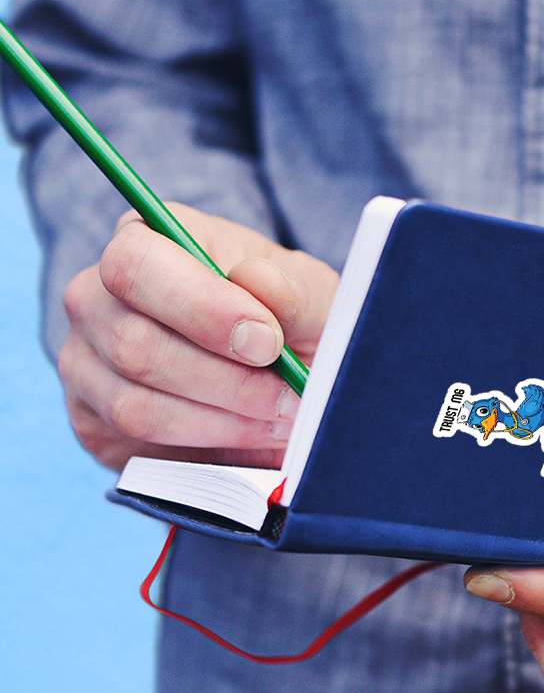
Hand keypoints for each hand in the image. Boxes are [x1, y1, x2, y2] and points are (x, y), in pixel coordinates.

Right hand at [58, 204, 337, 469]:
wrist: (277, 370)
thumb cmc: (287, 319)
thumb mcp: (311, 297)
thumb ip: (293, 291)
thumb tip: (256, 282)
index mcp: (145, 240)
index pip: (137, 265)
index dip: (203, 309)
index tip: (268, 342)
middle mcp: (96, 297)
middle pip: (134, 346)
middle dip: (228, 382)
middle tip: (291, 396)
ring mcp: (84, 363)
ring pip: (135, 407)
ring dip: (223, 424)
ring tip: (281, 420)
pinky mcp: (93, 422)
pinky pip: (138, 448)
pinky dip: (206, 451)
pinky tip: (251, 439)